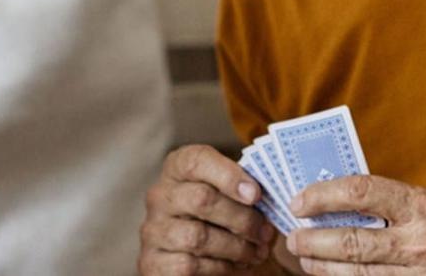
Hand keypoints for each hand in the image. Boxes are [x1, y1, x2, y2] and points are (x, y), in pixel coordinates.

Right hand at [139, 145, 277, 273]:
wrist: (206, 261)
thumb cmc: (226, 221)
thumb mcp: (235, 198)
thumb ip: (247, 190)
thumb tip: (272, 194)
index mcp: (179, 170)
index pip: (196, 160)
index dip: (228, 175)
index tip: (256, 194)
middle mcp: (160, 196)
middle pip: (202, 199)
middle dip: (242, 218)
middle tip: (265, 232)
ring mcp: (153, 230)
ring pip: (197, 236)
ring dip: (236, 247)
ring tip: (257, 252)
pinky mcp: (153, 262)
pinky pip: (189, 265)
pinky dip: (221, 268)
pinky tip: (236, 266)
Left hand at [286, 176, 425, 274]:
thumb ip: (401, 204)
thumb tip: (347, 202)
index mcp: (425, 206)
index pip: (362, 192)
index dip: (323, 196)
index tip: (300, 201)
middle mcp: (423, 242)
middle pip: (351, 241)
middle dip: (313, 241)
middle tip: (292, 237)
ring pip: (359, 274)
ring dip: (324, 269)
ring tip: (305, 261)